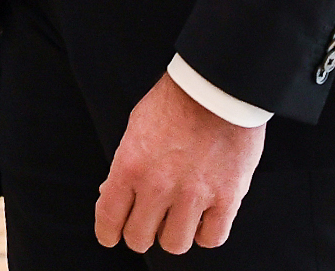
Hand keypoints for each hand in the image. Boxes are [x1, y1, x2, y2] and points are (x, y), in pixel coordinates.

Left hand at [95, 72, 267, 253]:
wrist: (216, 88)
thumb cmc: (174, 104)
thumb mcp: (134, 129)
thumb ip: (124, 165)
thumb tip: (111, 193)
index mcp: (129, 167)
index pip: (109, 219)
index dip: (108, 233)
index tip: (111, 236)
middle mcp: (158, 186)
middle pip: (139, 239)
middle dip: (140, 233)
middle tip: (148, 222)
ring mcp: (193, 195)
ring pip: (175, 244)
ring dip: (174, 234)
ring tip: (178, 219)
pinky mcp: (226, 198)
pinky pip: (211, 238)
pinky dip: (206, 233)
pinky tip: (203, 219)